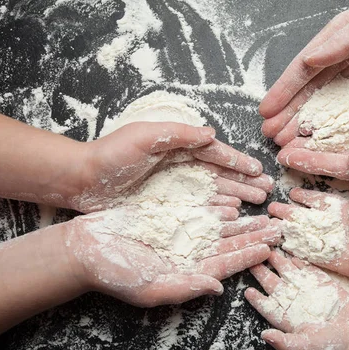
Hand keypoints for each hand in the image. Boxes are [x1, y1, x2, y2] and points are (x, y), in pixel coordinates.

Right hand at [65, 207, 280, 306]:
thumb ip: (186, 288)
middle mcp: (191, 253)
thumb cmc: (115, 273)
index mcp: (190, 273)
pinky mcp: (173, 215)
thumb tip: (218, 290)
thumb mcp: (151, 287)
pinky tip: (238, 200)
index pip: (227, 264)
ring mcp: (183, 233)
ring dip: (244, 220)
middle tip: (280, 227)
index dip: (250, 256)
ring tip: (267, 211)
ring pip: (221, 227)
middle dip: (255, 236)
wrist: (86, 247)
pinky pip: (202, 209)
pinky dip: (221, 205)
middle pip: (230, 244)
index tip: (271, 247)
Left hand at [69, 122, 273, 212]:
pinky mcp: (167, 205)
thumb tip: (211, 134)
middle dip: (245, 181)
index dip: (238, 162)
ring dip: (237, 195)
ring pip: (214, 191)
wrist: (81, 180)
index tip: (258, 170)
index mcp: (178, 146)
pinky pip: (199, 207)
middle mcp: (181, 166)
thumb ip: (178, 134)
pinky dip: (217, 210)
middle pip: (220, 174)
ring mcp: (175, 187)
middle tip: (267, 191)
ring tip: (257, 203)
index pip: (215, 153)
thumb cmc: (110, 155)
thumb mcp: (144, 137)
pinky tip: (232, 215)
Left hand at [245, 252, 348, 349]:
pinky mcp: (323, 283)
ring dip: (278, 260)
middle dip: (262, 270)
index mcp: (284, 317)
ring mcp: (307, 290)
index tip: (247, 290)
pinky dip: (300, 259)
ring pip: (288, 272)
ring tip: (268, 247)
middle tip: (252, 255)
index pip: (265, 305)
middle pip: (272, 283)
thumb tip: (264, 336)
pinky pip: (309, 268)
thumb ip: (284, 343)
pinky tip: (291, 249)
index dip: (256, 297)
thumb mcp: (304, 348)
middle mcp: (293, 302)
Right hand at [260, 0, 348, 145]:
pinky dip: (336, 130)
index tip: (266, 112)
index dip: (285, 90)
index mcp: (342, 38)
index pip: (305, 68)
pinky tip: (323, 142)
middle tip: (271, 136)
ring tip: (289, 144)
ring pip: (329, 108)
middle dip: (290, 114)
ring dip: (308, 126)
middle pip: (312, 92)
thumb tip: (308, 61)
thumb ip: (340, 42)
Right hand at [269, 171, 348, 280]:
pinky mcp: (326, 259)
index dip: (303, 196)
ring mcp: (326, 241)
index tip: (290, 192)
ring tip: (270, 225)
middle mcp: (329, 224)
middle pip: (303, 216)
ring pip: (301, 233)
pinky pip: (306, 253)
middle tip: (271, 208)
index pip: (316, 200)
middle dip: (287, 212)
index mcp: (338, 209)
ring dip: (287, 229)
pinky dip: (294, 250)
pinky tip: (281, 246)